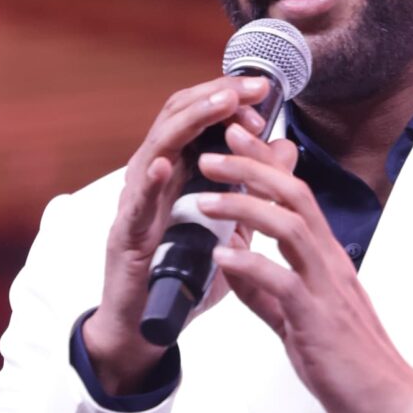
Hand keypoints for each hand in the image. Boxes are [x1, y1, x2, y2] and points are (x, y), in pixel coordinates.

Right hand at [85, 72, 269, 392]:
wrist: (151, 325)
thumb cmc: (186, 274)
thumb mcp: (233, 225)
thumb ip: (255, 188)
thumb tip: (286, 147)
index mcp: (180, 170)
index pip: (200, 117)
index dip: (229, 98)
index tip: (264, 90)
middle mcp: (154, 177)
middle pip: (177, 118)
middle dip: (214, 97)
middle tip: (251, 87)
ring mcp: (136, 203)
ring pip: (157, 147)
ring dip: (188, 122)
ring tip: (219, 105)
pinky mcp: (125, 236)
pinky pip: (135, 203)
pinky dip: (150, 180)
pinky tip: (167, 164)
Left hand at [195, 126, 412, 412]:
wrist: (384, 404)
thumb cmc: (347, 362)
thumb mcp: (295, 317)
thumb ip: (263, 289)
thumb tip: (231, 262)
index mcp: (324, 259)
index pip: (294, 195)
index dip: (263, 162)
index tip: (233, 138)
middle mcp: (329, 263)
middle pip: (294, 195)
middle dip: (250, 167)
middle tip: (211, 151)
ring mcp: (327, 288)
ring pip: (289, 227)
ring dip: (245, 207)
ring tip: (206, 198)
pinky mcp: (318, 320)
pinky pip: (283, 282)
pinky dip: (250, 264)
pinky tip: (222, 256)